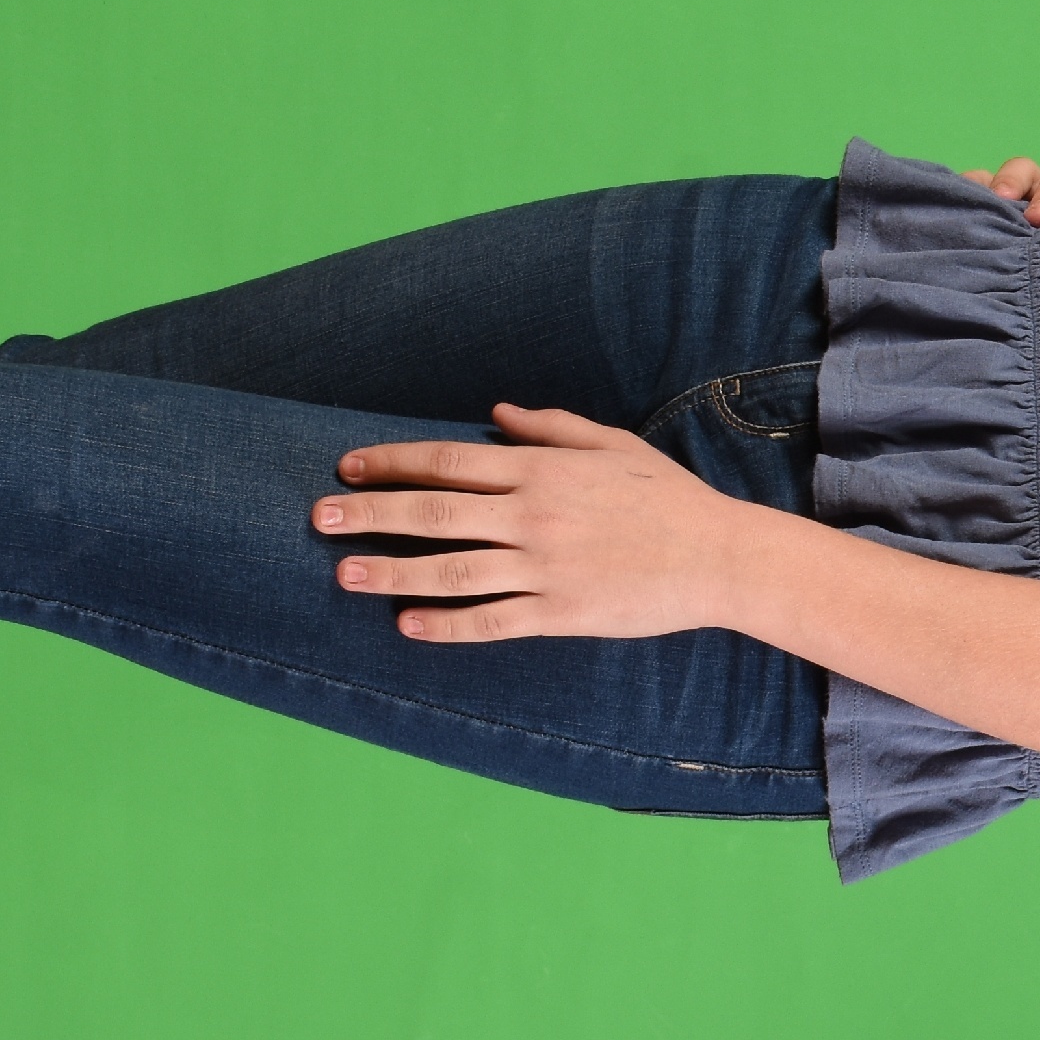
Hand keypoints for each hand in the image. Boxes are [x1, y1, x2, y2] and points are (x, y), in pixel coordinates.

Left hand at [316, 405, 767, 642]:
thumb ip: (549, 427)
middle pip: (435, 512)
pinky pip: (492, 621)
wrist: (720, 557)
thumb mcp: (611, 444)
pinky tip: (408, 625)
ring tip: (345, 573)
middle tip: (319, 517)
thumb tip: (494, 415)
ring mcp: (546, 568)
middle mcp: (535, 517)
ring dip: (393, 572)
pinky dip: (447, 625)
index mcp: (543, 471)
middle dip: (371, 513)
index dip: (393, 461)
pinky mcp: (562, 613)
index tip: (348, 466)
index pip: (449, 460)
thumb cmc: (667, 496)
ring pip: (452, 571)